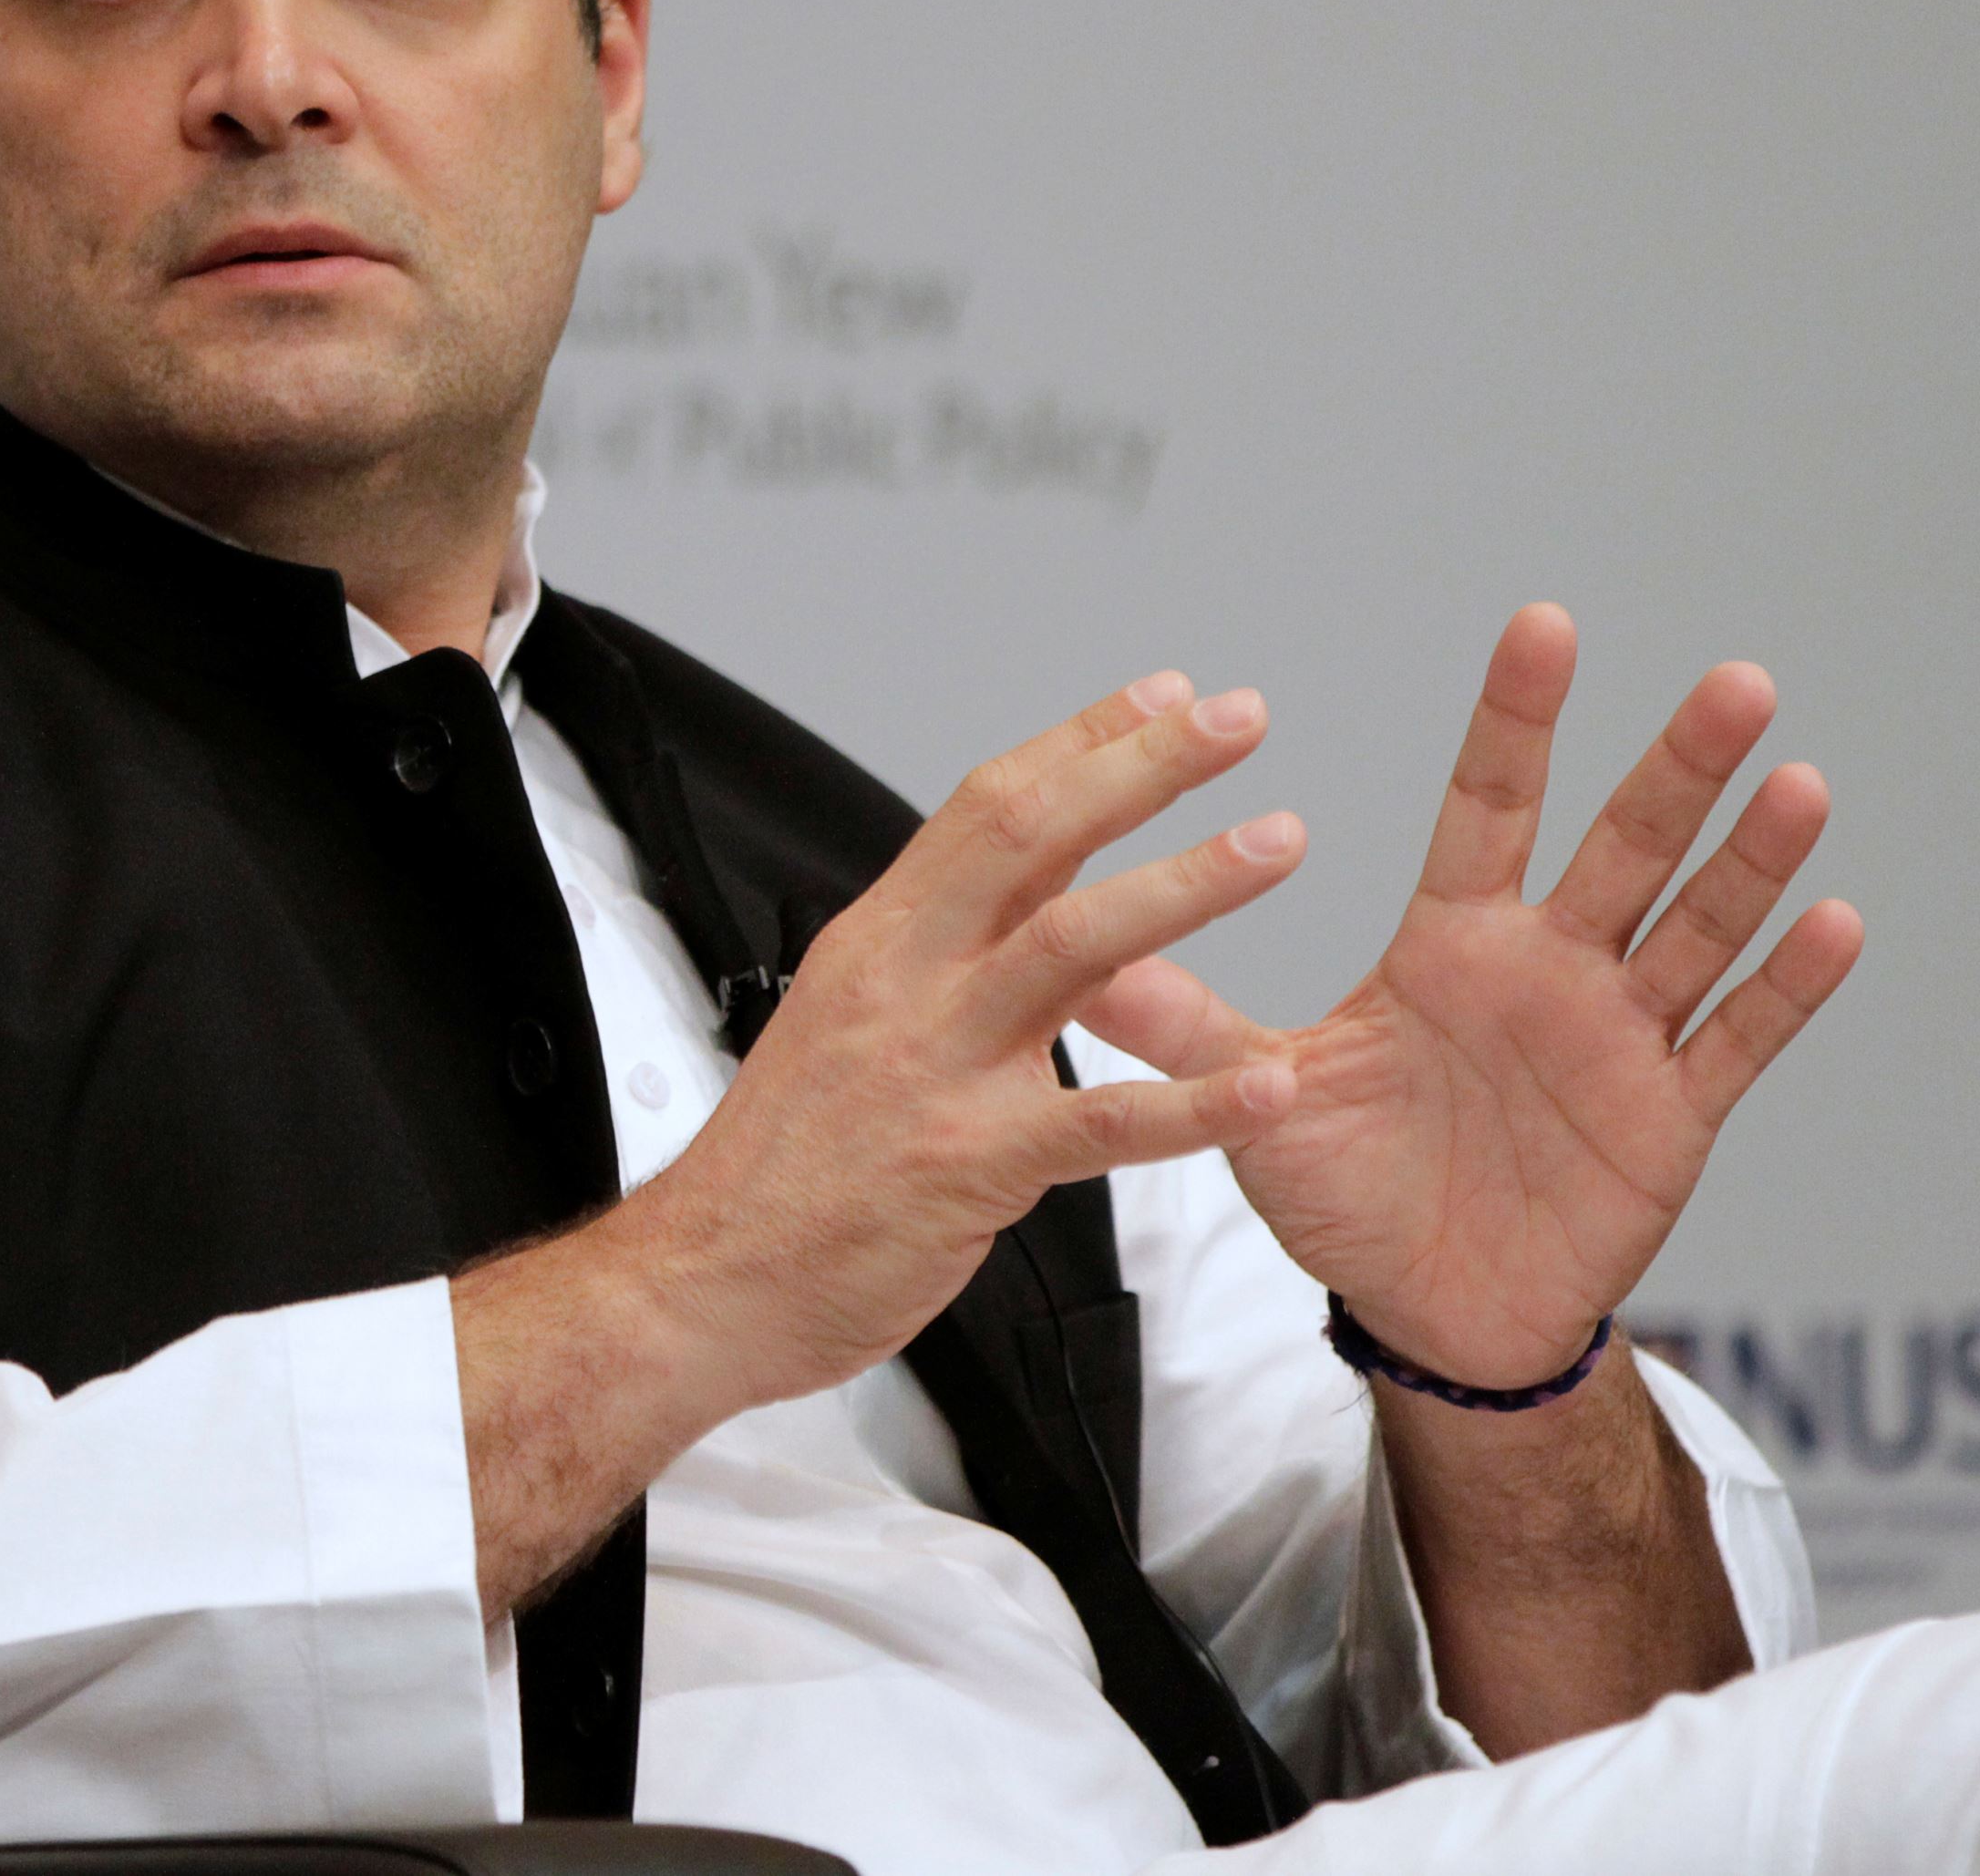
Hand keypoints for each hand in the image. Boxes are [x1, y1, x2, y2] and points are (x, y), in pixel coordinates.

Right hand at [456, 670, 1322, 1611]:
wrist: (703, 1282)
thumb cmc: (779, 1169)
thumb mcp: (841, 1022)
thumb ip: (926, 962)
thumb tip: (1000, 908)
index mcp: (880, 941)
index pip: (987, 805)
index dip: (1082, 741)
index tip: (1165, 697)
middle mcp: (906, 980)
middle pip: (1033, 834)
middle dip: (1144, 765)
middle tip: (1238, 718)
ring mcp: (936, 1066)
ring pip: (1073, 943)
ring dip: (1187, 882)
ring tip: (1276, 842)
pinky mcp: (969, 1163)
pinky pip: (1101, 1123)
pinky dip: (1194, 1105)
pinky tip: (1270, 1090)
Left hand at [1090, 604, 1861, 1390]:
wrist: (1428, 1315)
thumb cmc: (1350, 1194)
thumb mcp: (1261, 1102)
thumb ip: (1187, 1025)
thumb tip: (1079, 953)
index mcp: (1452, 945)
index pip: (1489, 806)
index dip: (1517, 720)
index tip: (1545, 624)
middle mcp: (1547, 968)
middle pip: (1622, 846)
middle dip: (1677, 767)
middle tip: (1733, 680)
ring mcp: (1618, 1037)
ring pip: (1697, 926)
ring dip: (1750, 858)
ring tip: (1797, 780)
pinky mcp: (1669, 1117)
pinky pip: (1737, 1041)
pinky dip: (1787, 985)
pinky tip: (1836, 919)